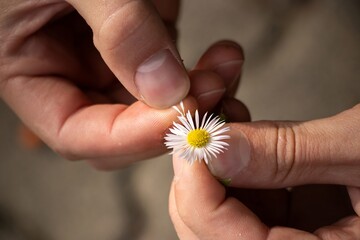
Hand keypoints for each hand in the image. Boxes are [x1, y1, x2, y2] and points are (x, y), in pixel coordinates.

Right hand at [0, 0, 244, 168]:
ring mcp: (113, 63)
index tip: (177, 116)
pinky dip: (203, 76)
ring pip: (154, 110)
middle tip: (210, 93)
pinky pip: (175, 78)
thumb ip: (117, 27)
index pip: (74, 133)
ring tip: (227, 68)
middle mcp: (73, 76)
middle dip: (168, 121)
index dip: (125, 136)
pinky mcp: (146, 45)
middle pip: (121, 130)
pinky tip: (225, 59)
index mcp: (31, 73)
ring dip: (197, 99)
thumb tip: (167, 87)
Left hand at [170, 99, 359, 237]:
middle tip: (204, 126)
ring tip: (225, 118)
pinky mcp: (302, 224)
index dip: (198, 192)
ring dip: (218, 166)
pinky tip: (244, 132)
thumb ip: (288, 154)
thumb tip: (213, 146)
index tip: (191, 139)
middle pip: (215, 236)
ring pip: (227, 217)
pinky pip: (251, 202)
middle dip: (201, 179)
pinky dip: (240, 166)